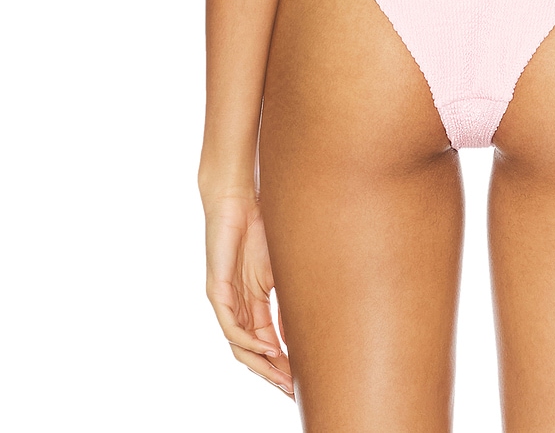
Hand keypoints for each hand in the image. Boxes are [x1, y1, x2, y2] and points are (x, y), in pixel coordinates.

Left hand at [204, 193, 293, 397]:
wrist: (238, 199)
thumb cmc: (260, 228)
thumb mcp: (279, 270)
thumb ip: (286, 300)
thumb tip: (299, 331)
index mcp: (253, 304)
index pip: (266, 343)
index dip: (282, 363)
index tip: (300, 381)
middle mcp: (236, 308)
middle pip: (253, 352)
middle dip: (273, 373)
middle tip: (292, 391)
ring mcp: (225, 301)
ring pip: (240, 346)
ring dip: (261, 364)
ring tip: (282, 378)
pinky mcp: (217, 291)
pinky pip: (230, 327)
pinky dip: (248, 341)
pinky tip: (266, 348)